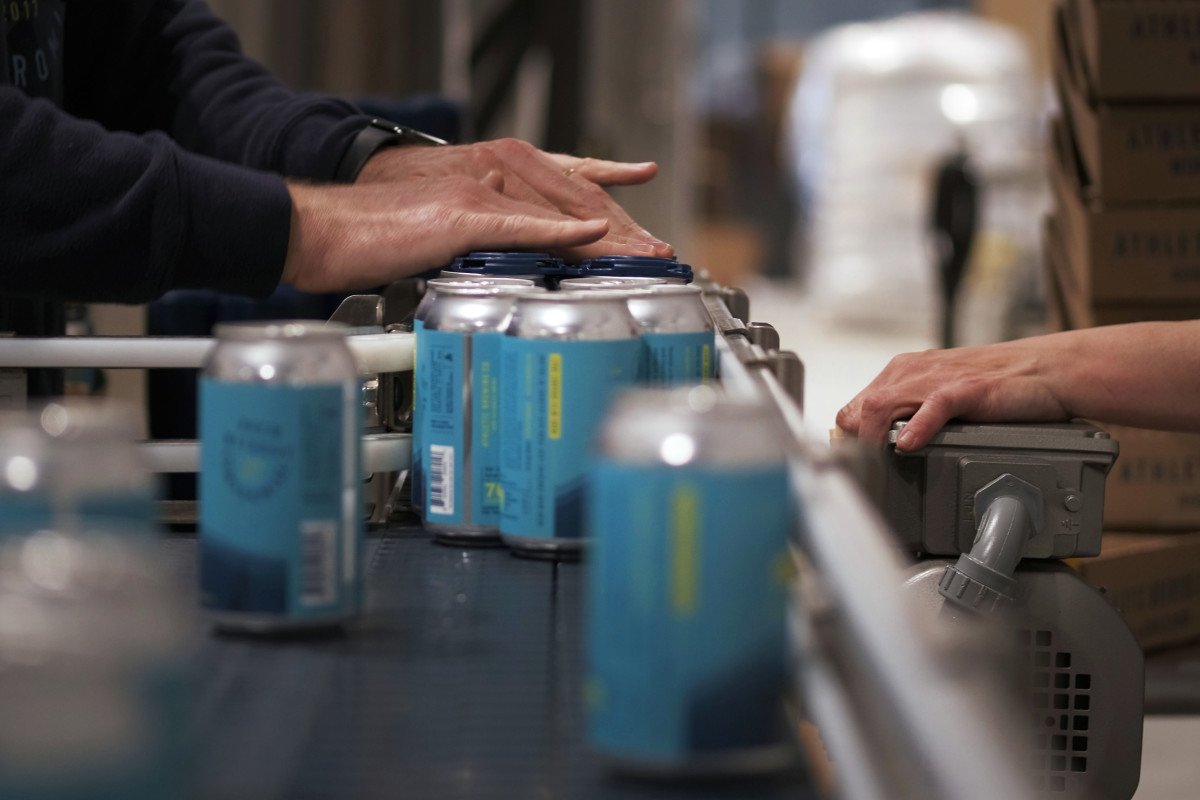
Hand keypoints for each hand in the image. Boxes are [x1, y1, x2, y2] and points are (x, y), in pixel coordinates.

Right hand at [355, 138, 672, 259]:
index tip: (641, 238)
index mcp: (490, 183)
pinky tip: (595, 237)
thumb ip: (481, 236)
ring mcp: (478, 193)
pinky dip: (562, 231)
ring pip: (558, 212)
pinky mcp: (461, 215)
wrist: (327, 230)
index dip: (609, 215)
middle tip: (661, 253)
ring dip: (608, 237)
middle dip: (623, 231)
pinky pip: (522, 224)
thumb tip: (507, 247)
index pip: (565, 195)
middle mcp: (491, 177)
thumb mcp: (444, 236)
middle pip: (574, 202)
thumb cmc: (377, 238)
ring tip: (647, 255)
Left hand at [836, 338, 1071, 450]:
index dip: (849, 440)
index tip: (853, 468)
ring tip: (873, 466)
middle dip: (855, 444)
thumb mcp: (940, 395)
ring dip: (872, 438)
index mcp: (902, 373)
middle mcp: (911, 372)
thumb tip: (884, 446)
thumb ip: (912, 413)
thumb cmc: (995, 386)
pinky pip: (933, 405)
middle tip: (862, 475)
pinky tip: (910, 445)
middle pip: (860, 410)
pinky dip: (918, 426)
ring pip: (883, 404)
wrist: (1046, 370)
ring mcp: (938, 379)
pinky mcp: (967, 388)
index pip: (854, 409)